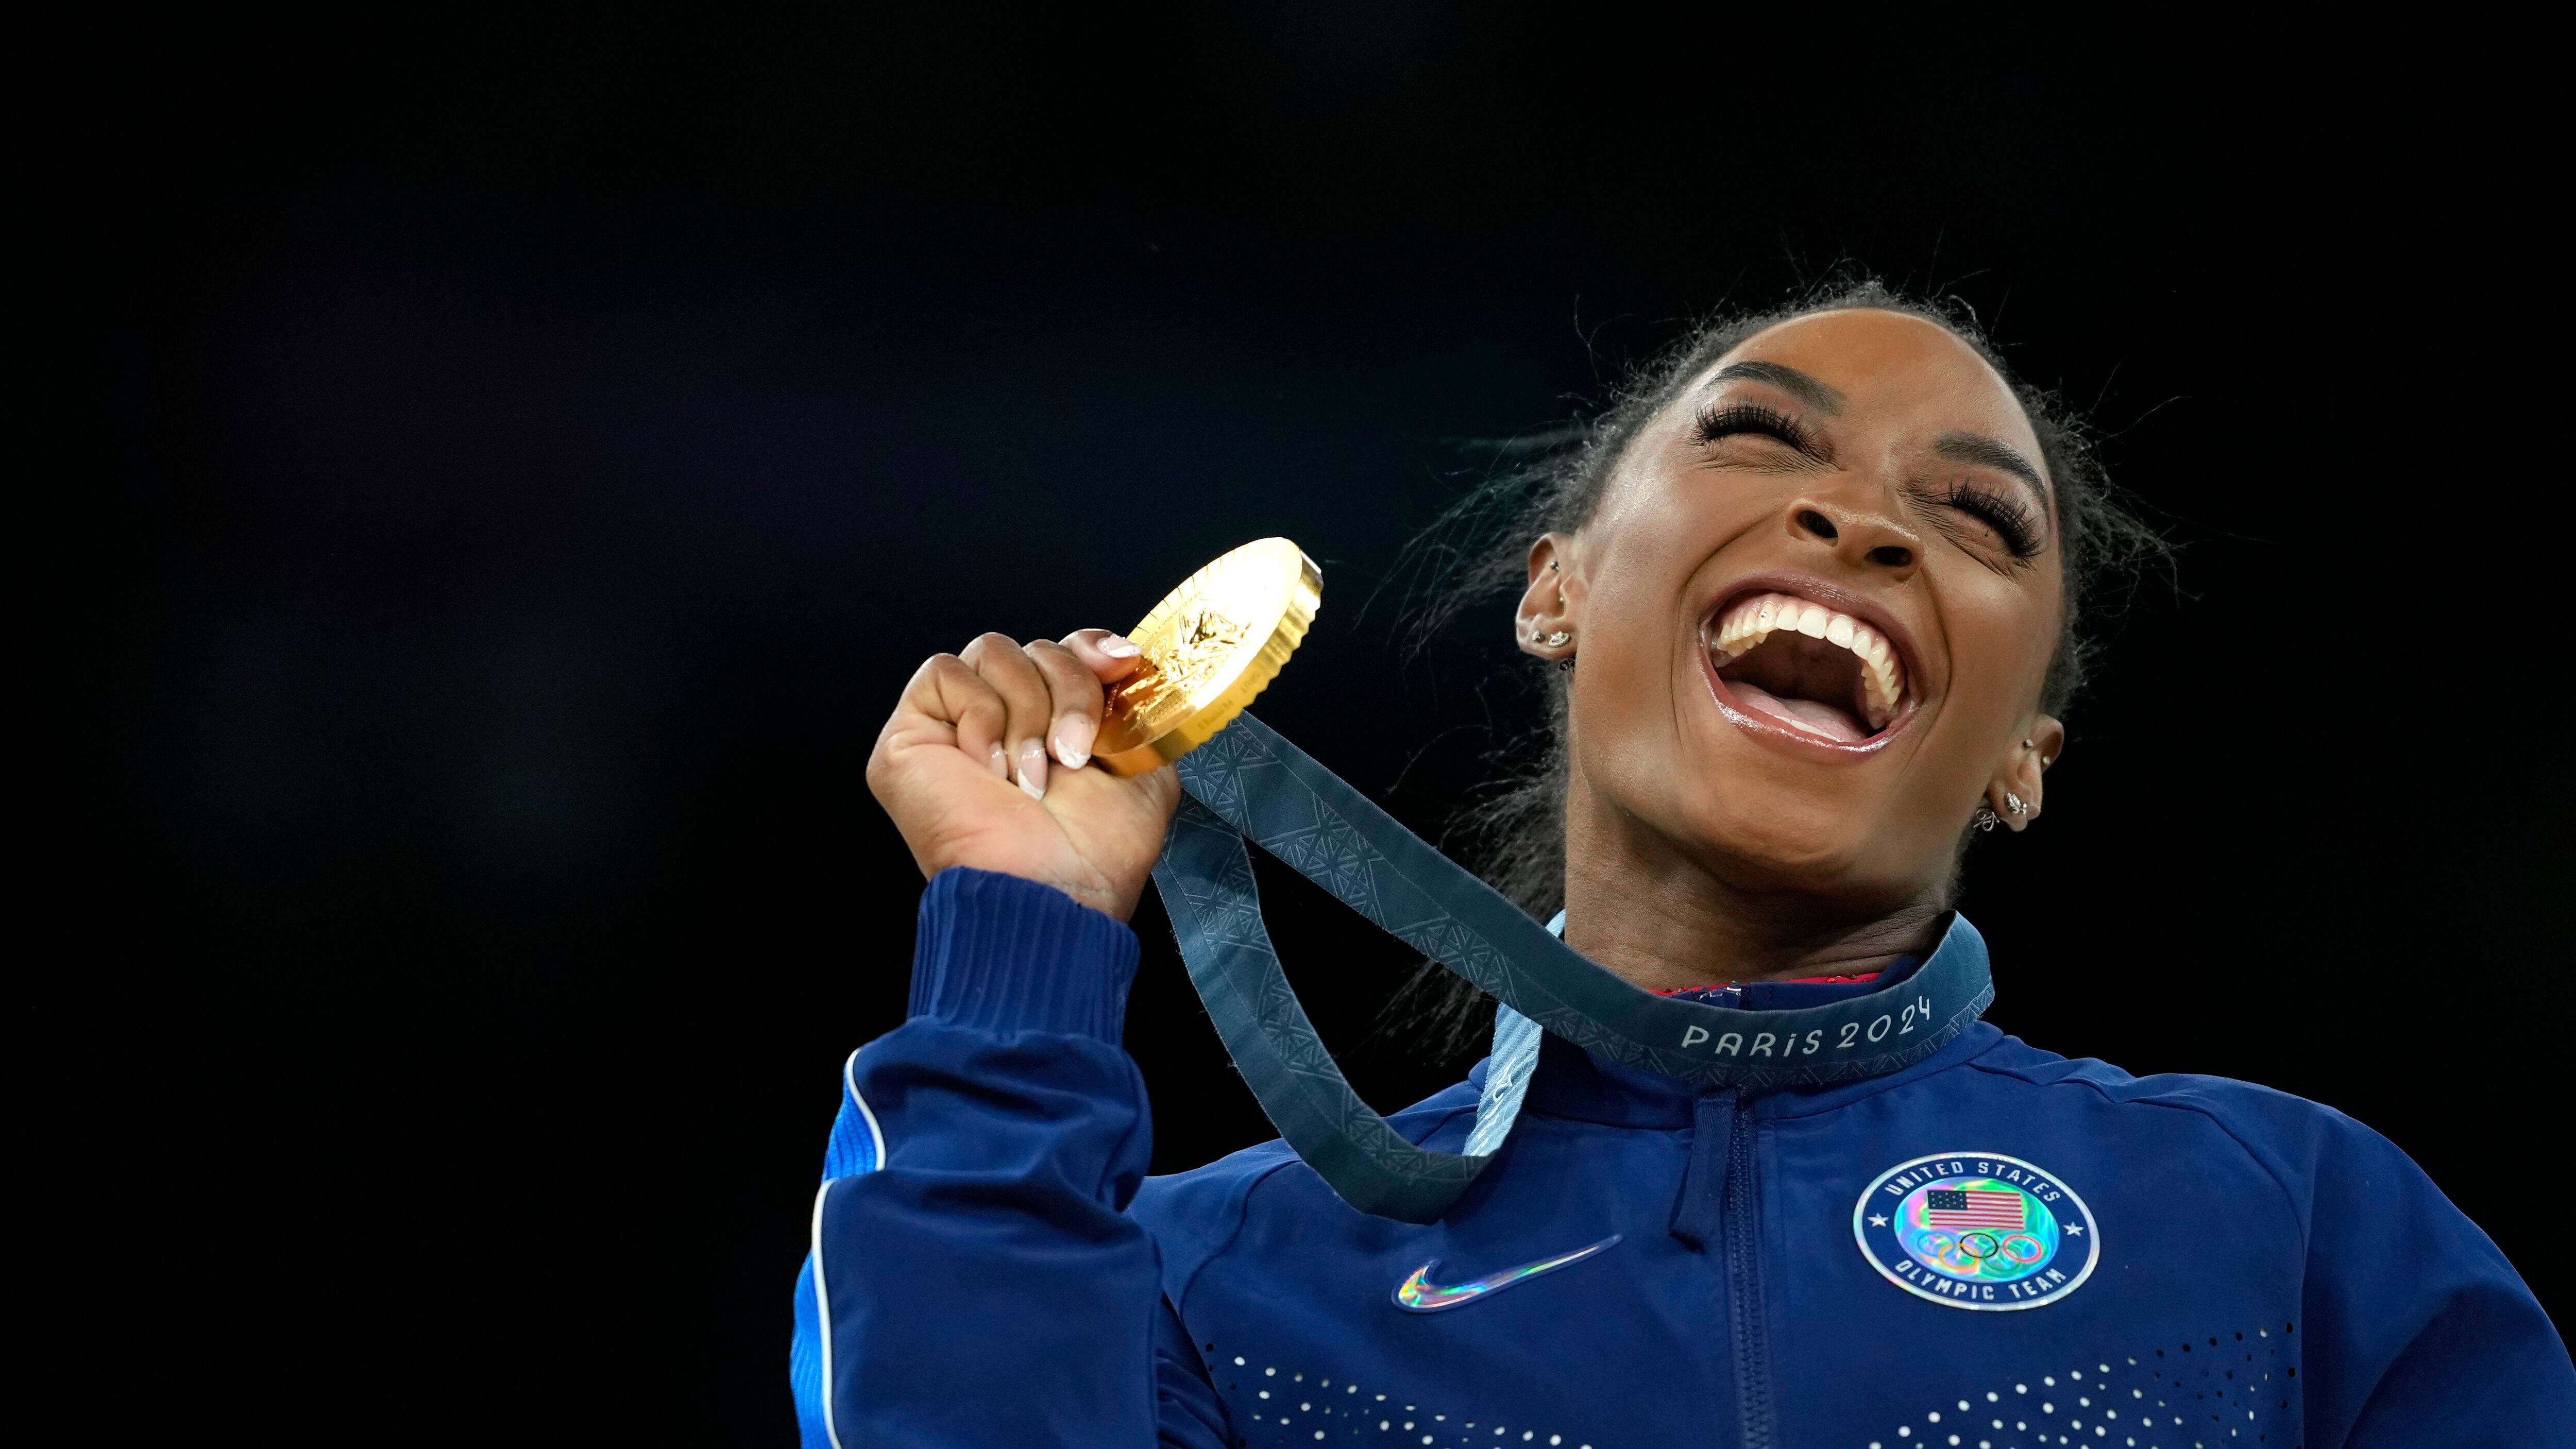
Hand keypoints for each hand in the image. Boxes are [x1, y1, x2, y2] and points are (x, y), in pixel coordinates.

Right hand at [867, 629, 1180, 919]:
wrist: (1051, 889)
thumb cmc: (1095, 853)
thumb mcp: (1144, 771)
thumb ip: (1135, 711)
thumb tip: (1129, 660)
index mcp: (1054, 726)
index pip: (1063, 649)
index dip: (1089, 646)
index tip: (1119, 665)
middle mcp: (1004, 721)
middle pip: (1035, 648)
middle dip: (1070, 692)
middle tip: (1074, 757)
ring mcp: (954, 726)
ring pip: (992, 650)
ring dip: (1027, 713)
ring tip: (1031, 777)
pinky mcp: (910, 733)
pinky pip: (944, 672)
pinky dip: (980, 716)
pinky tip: (990, 771)